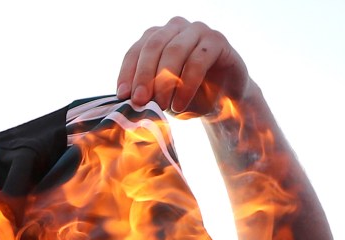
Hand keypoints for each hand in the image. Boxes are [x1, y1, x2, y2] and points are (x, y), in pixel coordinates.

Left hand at [116, 16, 250, 116]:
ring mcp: (197, 31)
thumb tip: (125, 100)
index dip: (127, 73)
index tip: (122, 95)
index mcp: (155, 37)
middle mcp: (175, 28)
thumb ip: (145, 94)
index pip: (135, 51)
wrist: (222, 102)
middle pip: (153, 47)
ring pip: (175, 51)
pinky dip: (186, 85)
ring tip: (162, 107)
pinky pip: (197, 61)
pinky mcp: (217, 41)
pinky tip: (179, 105)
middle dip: (144, 76)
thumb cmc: (185, 97)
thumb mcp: (160, 97)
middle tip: (140, 102)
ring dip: (165, 82)